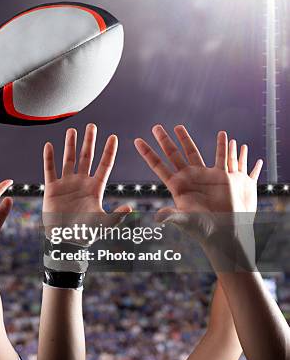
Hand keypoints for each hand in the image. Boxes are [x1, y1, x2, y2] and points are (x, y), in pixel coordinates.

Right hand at [42, 124, 130, 231]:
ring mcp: (66, 184)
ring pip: (69, 160)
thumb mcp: (102, 225)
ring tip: (72, 130)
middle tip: (92, 125)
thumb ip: (116, 217)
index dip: (108, 151)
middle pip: (87, 157)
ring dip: (70, 145)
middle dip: (89, 141)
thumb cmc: (85, 234)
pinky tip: (49, 145)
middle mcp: (81, 182)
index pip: (104, 166)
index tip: (112, 137)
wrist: (64, 240)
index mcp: (95, 189)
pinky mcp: (52, 188)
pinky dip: (49, 158)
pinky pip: (50, 170)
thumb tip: (129, 208)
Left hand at [134, 125, 261, 241]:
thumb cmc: (202, 229)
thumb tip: (156, 217)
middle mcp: (187, 178)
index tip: (137, 140)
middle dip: (164, 140)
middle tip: (155, 127)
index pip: (158, 165)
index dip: (148, 153)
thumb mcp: (184, 221)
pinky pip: (221, 156)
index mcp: (176, 186)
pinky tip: (222, 133)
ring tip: (177, 126)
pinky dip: (222, 145)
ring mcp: (203, 175)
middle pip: (172, 154)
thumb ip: (171, 216)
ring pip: (192, 151)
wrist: (223, 233)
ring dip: (185, 138)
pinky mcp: (220, 176)